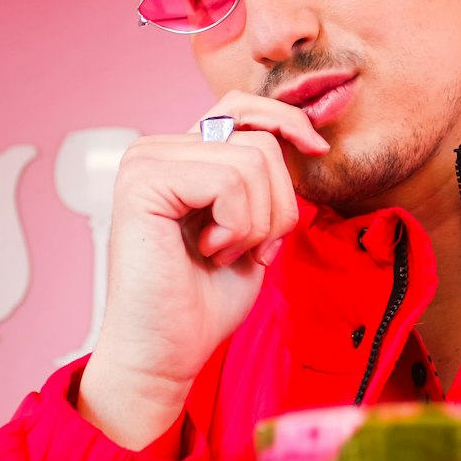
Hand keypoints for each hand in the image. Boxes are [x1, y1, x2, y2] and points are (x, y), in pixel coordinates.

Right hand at [78, 91, 327, 447]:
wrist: (167, 352)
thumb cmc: (204, 302)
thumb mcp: (251, 230)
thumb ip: (263, 183)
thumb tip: (302, 139)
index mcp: (179, 157)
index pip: (242, 108)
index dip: (285, 121)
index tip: (317, 150)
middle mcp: (156, 150)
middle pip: (260, 142)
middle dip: (277, 206)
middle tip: (246, 250)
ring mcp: (145, 161)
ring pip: (252, 162)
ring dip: (257, 224)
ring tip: (222, 254)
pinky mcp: (143, 182)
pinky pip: (229, 181)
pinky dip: (237, 227)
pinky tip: (209, 252)